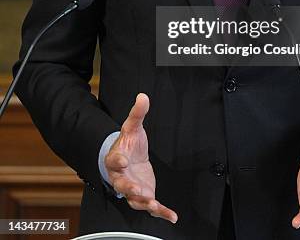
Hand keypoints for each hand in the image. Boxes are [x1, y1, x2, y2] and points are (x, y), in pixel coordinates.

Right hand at [105, 93, 177, 223]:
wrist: (128, 158)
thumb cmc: (128, 144)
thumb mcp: (133, 127)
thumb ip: (138, 113)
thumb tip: (143, 96)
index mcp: (116, 158)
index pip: (114, 160)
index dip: (117, 160)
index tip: (123, 160)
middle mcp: (121, 177)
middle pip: (123, 185)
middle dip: (130, 187)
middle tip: (138, 189)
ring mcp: (132, 188)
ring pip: (135, 199)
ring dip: (144, 202)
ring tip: (154, 204)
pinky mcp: (144, 195)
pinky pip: (151, 207)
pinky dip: (161, 213)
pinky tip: (172, 216)